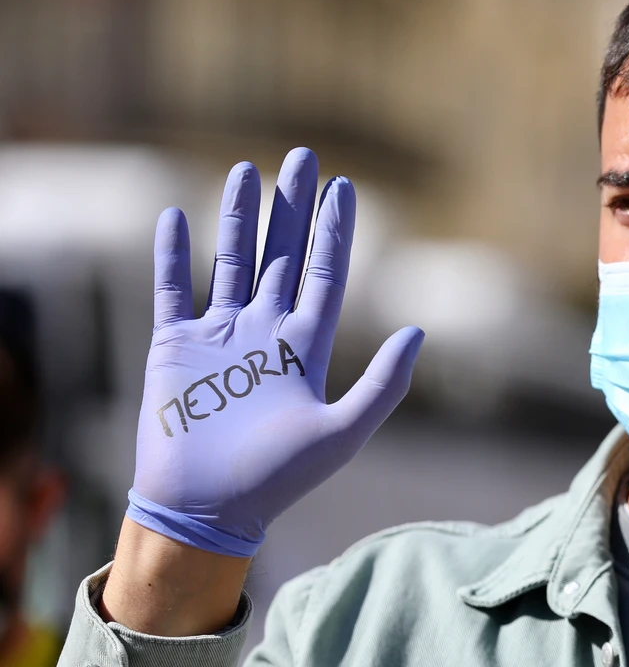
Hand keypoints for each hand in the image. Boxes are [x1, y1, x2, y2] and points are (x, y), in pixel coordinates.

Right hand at [126, 149, 422, 557]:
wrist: (208, 509)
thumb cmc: (278, 480)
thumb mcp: (343, 432)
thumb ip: (383, 383)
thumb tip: (419, 331)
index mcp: (304, 348)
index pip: (324, 274)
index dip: (333, 232)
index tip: (342, 187)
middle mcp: (263, 334)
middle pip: (282, 254)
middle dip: (292, 207)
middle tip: (302, 157)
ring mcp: (218, 337)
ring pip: (231, 260)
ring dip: (240, 218)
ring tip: (247, 172)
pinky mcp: (173, 346)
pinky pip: (170, 288)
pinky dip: (171, 252)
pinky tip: (174, 214)